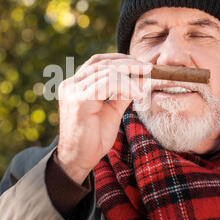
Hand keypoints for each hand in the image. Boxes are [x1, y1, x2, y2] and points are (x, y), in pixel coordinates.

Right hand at [56, 53, 151, 183]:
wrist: (79, 160)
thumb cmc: (93, 138)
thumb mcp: (112, 111)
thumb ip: (122, 94)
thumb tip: (140, 78)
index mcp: (75, 85)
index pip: (97, 62)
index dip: (119, 59)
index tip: (140, 64)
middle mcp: (70, 84)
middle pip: (101, 63)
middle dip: (128, 64)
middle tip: (149, 68)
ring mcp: (72, 91)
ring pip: (106, 72)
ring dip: (130, 76)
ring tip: (145, 83)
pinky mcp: (79, 100)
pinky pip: (106, 84)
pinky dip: (126, 86)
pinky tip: (137, 95)